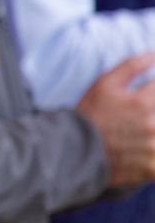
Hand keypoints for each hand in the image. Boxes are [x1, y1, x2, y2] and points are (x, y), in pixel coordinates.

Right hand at [76, 52, 154, 186]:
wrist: (75, 149)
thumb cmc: (90, 113)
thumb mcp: (105, 83)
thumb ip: (132, 66)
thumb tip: (154, 54)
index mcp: (143, 103)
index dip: (153, 91)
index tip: (144, 97)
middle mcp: (151, 125)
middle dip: (151, 111)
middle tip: (134, 115)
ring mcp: (152, 148)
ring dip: (152, 129)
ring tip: (136, 129)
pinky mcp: (151, 168)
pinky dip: (153, 154)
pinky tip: (142, 147)